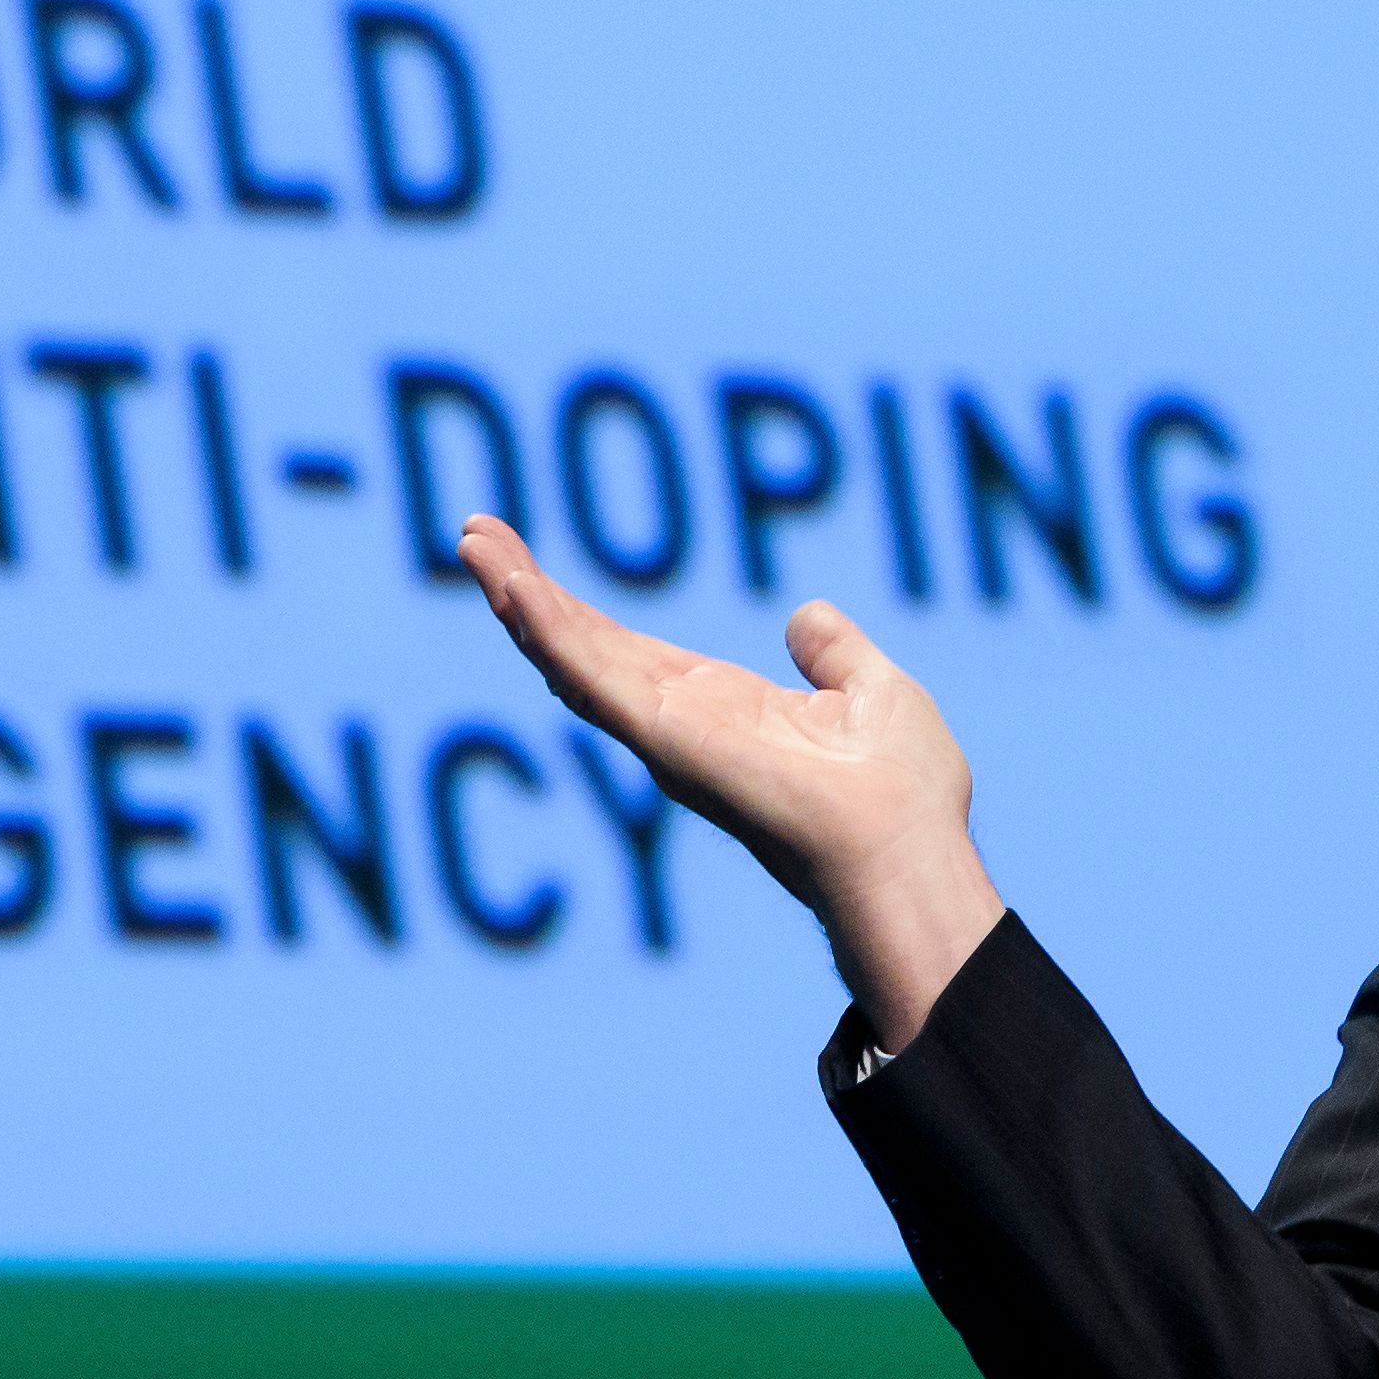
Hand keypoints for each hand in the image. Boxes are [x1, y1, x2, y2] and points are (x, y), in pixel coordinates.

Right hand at [457, 513, 1003, 1048]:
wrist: (905, 844)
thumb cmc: (904, 792)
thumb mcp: (872, 691)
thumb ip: (835, 653)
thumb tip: (806, 618)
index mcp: (721, 711)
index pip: (630, 653)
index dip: (580, 611)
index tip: (530, 564)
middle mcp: (681, 725)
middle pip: (584, 648)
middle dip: (527, 593)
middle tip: (475, 535)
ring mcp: (666, 734)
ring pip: (573, 656)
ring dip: (519, 598)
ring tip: (473, 542)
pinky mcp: (665, 737)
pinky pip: (593, 677)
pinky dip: (550, 631)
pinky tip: (512, 588)